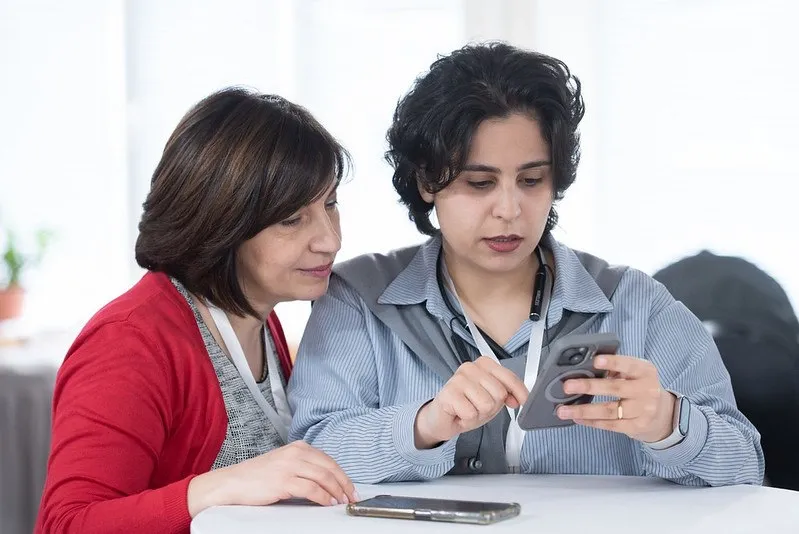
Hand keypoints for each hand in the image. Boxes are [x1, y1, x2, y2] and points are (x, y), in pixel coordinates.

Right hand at [187, 441, 357, 516]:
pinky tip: (327, 503)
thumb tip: (326, 480)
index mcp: (298, 447)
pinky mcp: (283, 481)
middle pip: (330, 468)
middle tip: (351, 496)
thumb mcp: (284, 463)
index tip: (350, 487)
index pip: (328, 460)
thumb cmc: (257, 476)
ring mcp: (290, 466)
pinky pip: (311, 489)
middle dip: (344, 483)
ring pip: (323, 478)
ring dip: (336, 491)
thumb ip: (303, 466)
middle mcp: (295, 453)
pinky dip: (323, 497)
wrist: (232, 483)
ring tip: (341, 501)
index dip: (342, 475)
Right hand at [414, 356, 527, 448]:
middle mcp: (471, 367)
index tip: (522, 402)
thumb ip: (506, 394)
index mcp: (484, 364)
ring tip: (469, 409)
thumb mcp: (492, 399)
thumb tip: (517, 398)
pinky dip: (467, 419)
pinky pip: (471, 413)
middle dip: (492, 407)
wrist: (443, 419)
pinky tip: (459, 413)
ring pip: (486, 404)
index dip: (519, 392)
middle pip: (499, 393)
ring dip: (478, 413)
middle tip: (478, 406)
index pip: (509, 377)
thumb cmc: (467, 406)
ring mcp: (458, 378)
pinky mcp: (449, 392)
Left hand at [555, 354, 676, 442]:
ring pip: (609, 410)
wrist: (662, 414)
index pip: (628, 364)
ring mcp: (643, 410)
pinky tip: (578, 419)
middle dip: (588, 387)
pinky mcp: (637, 427)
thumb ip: (617, 369)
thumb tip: (587, 367)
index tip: (596, 360)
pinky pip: (610, 425)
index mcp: (645, 371)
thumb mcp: (635, 373)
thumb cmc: (640, 387)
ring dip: (583, 411)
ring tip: (563, 410)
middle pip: (615, 388)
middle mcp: (646, 390)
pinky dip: (592, 422)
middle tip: (567, 386)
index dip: (612, 363)